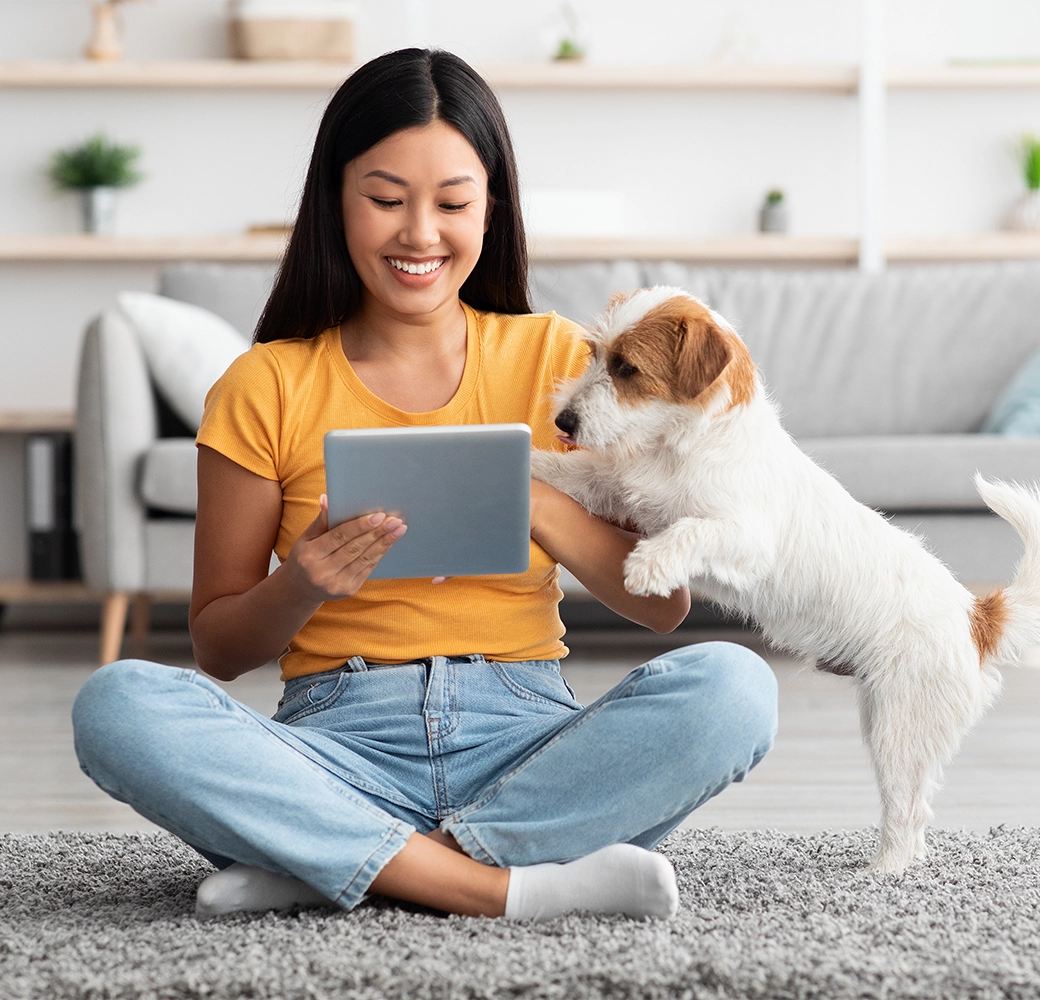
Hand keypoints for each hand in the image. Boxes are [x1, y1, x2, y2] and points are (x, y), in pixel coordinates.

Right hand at [282, 495, 405, 603]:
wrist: (301, 589)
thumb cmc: (305, 556)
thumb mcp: (306, 538)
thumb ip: (320, 520)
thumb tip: (328, 499)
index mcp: (310, 556)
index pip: (339, 537)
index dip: (360, 526)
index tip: (379, 515)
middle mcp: (322, 572)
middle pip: (355, 548)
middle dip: (377, 533)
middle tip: (395, 520)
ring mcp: (336, 584)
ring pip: (365, 559)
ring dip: (384, 543)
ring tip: (399, 529)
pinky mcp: (348, 590)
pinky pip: (368, 568)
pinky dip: (380, 553)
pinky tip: (389, 541)